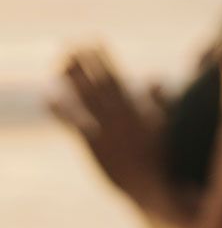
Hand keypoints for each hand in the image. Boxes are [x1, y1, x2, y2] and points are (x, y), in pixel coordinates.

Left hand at [49, 47, 170, 201]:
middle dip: (85, 63)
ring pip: (86, 99)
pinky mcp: (95, 147)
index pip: (117, 77)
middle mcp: (121, 117)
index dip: (104, 58)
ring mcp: (107, 131)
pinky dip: (61, 111)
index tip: (94, 41)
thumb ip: (159, 99)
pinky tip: (49, 99)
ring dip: (73, 80)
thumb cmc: (159, 156)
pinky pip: (75, 124)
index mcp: (137, 109)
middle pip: (99, 83)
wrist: (152, 186)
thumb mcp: (165, 124)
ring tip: (60, 64)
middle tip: (71, 45)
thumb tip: (153, 76)